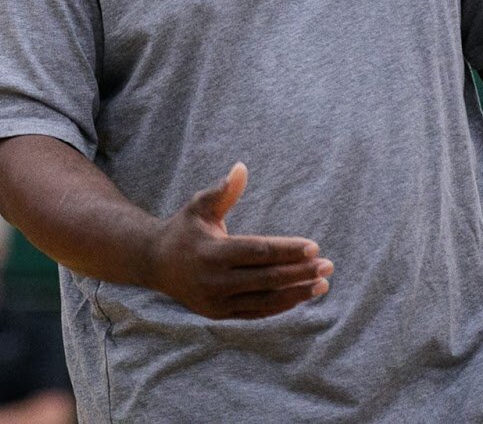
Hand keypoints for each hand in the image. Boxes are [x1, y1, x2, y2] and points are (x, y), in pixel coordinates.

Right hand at [145, 162, 331, 319]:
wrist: (154, 263)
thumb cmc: (184, 228)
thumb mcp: (199, 206)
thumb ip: (223, 191)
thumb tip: (241, 168)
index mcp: (211, 252)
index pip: (258, 252)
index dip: (287, 250)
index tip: (314, 247)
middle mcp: (214, 281)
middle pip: (267, 279)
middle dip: (300, 272)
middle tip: (328, 265)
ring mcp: (217, 302)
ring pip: (265, 300)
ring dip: (296, 293)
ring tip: (322, 283)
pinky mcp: (220, 314)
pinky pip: (257, 312)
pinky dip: (281, 305)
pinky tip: (301, 295)